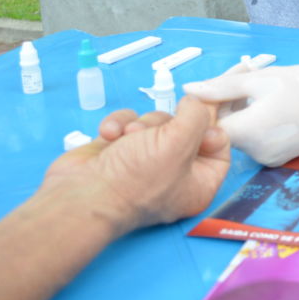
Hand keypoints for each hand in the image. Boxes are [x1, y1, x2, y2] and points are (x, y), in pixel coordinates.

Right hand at [41, 96, 230, 234]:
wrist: (79, 196)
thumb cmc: (133, 180)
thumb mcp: (179, 143)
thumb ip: (197, 117)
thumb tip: (196, 103)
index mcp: (198, 183)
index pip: (219, 146)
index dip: (210, 127)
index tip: (199, 116)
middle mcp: (174, 173)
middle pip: (184, 128)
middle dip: (165, 125)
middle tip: (151, 136)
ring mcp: (144, 161)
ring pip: (154, 122)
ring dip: (139, 125)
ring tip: (127, 139)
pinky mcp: (120, 149)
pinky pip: (128, 122)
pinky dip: (117, 125)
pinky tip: (109, 136)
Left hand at [183, 61, 298, 165]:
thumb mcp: (260, 79)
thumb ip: (221, 86)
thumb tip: (188, 89)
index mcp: (247, 134)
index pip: (207, 125)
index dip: (208, 103)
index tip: (220, 84)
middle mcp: (255, 153)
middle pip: (225, 129)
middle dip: (226, 102)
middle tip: (242, 74)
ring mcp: (269, 158)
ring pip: (241, 133)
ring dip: (241, 110)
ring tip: (258, 85)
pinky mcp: (280, 157)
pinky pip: (257, 139)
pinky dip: (256, 121)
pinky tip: (270, 102)